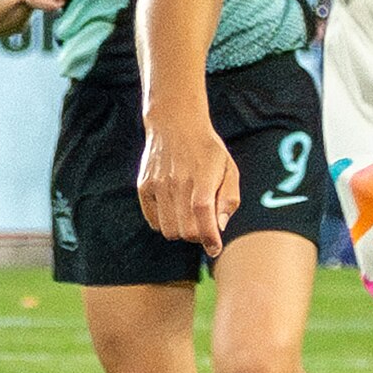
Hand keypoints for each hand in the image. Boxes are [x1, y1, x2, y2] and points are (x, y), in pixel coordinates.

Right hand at [138, 107, 238, 256]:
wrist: (175, 124)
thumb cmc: (207, 150)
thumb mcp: (229, 168)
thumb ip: (228, 198)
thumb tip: (220, 227)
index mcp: (202, 177)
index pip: (203, 215)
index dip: (210, 238)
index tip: (214, 248)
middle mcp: (177, 181)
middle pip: (186, 230)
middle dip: (199, 237)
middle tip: (204, 227)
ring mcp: (157, 185)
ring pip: (169, 230)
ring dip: (181, 232)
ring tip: (189, 217)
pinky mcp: (144, 187)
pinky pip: (153, 222)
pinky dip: (165, 224)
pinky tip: (174, 210)